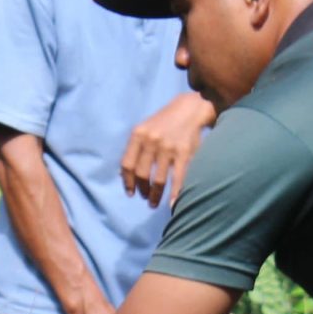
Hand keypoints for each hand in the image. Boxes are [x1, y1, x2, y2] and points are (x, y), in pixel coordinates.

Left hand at [119, 92, 214, 206]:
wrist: (189, 109)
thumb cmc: (164, 122)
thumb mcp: (144, 129)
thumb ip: (135, 148)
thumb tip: (123, 174)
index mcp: (138, 135)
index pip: (127, 164)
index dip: (127, 181)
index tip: (130, 193)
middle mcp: (151, 141)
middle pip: (142, 174)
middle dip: (142, 190)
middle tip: (145, 198)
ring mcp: (168, 147)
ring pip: (158, 179)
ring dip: (155, 195)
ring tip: (154, 202)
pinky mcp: (184, 152)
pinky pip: (178, 178)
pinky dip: (175, 194)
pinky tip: (172, 204)